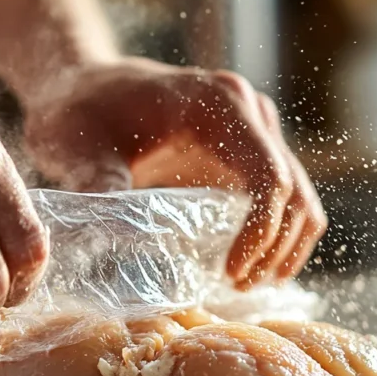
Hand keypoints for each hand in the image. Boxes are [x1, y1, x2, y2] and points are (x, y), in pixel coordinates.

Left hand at [22, 58, 326, 286]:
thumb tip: (115, 236)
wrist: (83, 87)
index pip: (268, 173)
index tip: (231, 272)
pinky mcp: (246, 153)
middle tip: (239, 288)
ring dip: (284, 246)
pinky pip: (284, 198)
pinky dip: (278, 235)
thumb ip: (97, 182)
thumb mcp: (77, 146)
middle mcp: (247, 111)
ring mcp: (252, 131)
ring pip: (299, 196)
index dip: (262, 230)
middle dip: (275, 247)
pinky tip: (252, 268)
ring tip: (246, 284)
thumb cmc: (80, 110)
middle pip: (294, 188)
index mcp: (216, 102)